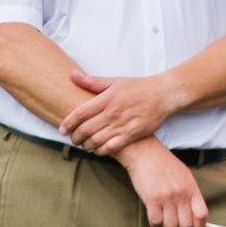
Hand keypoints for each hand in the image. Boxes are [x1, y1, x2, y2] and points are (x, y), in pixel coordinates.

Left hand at [59, 71, 174, 154]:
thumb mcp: (114, 81)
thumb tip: (73, 75)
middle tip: (72, 139)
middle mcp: (113, 112)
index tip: (62, 129)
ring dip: (86, 145)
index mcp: (106, 98)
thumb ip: (92, 82)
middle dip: (75, 137)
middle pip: (86, 129)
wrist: (163, 95)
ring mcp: (122, 125)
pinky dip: (101, 151)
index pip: (80, 113)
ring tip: (84, 145)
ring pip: (96, 140)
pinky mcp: (132, 135)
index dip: (68, 123)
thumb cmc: (138, 87)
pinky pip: (111, 147)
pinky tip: (98, 149)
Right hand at [116, 140, 207, 226]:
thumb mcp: (184, 176)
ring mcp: (166, 198)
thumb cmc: (164, 164)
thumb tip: (194, 216)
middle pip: (186, 225)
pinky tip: (154, 216)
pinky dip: (155, 224)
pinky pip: (156, 222)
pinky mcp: (151, 200)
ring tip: (163, 222)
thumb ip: (190, 194)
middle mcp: (181, 194)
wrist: (145, 153)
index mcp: (191, 188)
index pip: (202, 215)